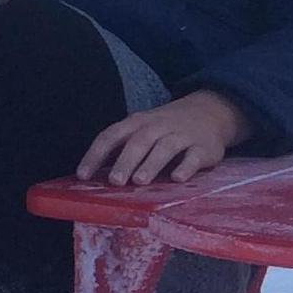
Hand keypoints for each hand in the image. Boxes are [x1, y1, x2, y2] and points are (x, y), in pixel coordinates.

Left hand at [75, 90, 251, 187]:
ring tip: (139, 181)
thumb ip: (121, 148)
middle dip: (125, 161)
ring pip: (165, 148)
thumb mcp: (142, 130)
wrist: (210, 112)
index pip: (111, 136)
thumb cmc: (166, 128)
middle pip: (139, 142)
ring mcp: (182, 136)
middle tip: (114, 181)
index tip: (83, 175)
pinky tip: (177, 179)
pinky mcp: (204, 148)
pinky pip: (194, 157)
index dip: (96, 154)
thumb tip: (94, 176)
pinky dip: (186, 167)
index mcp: (137, 123)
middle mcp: (158, 127)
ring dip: (151, 164)